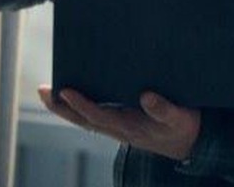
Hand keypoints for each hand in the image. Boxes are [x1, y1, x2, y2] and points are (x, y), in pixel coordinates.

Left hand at [38, 85, 200, 160]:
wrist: (190, 143)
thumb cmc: (183, 127)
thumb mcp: (179, 118)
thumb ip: (164, 109)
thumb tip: (146, 96)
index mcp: (130, 126)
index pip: (99, 116)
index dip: (81, 104)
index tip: (64, 90)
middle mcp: (119, 127)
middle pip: (84, 119)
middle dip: (62, 107)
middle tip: (43, 91)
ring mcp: (118, 126)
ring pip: (86, 118)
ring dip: (66, 107)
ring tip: (48, 91)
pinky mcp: (122, 122)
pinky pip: (95, 115)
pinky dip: (80, 106)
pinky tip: (72, 95)